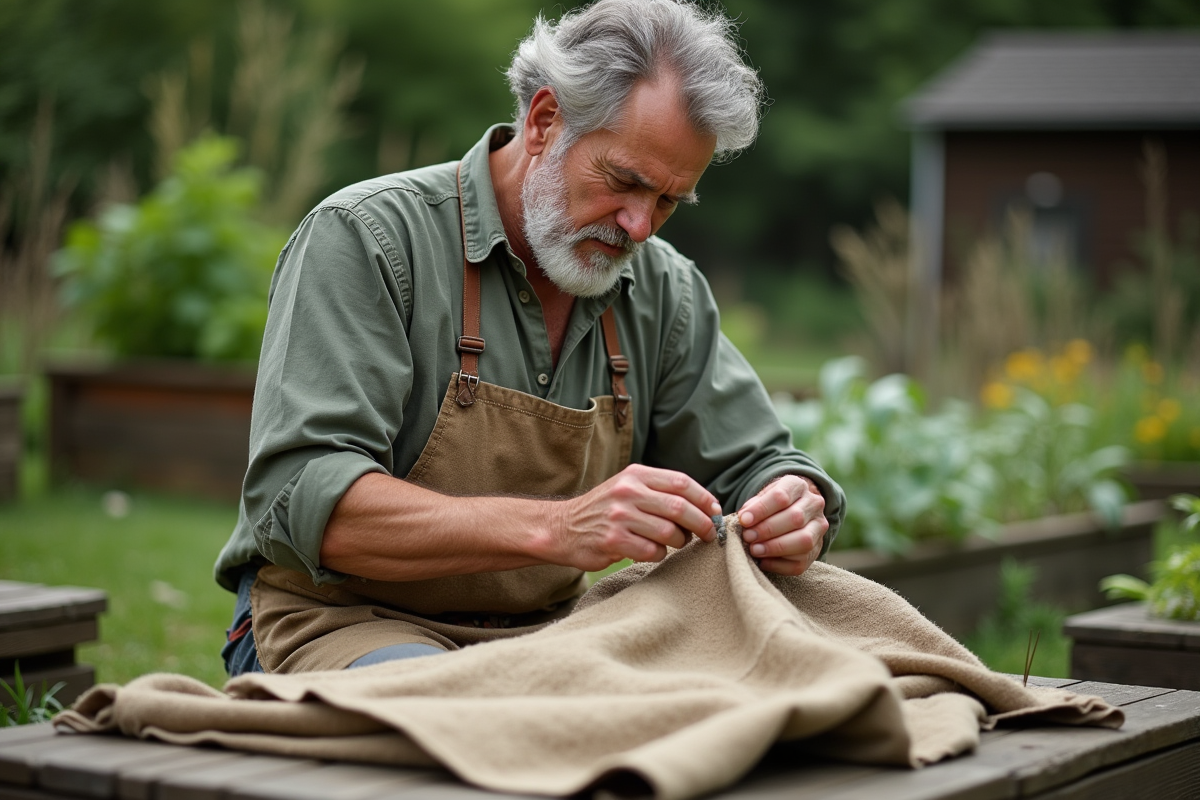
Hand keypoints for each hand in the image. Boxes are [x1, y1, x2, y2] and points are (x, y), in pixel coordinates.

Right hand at [556, 464, 721, 570]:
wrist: (561, 527)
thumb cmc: (604, 510)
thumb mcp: (627, 487)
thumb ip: (659, 492)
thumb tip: (705, 507)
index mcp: (636, 475)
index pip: (681, 482)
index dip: (704, 499)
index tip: (715, 512)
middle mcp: (628, 492)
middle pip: (680, 508)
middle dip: (702, 524)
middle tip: (709, 535)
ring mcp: (620, 517)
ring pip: (669, 532)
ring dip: (679, 542)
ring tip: (674, 543)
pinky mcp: (613, 541)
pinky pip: (652, 552)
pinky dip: (659, 555)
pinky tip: (650, 551)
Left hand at [738, 475, 827, 575]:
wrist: (791, 511)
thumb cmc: (771, 505)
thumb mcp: (761, 497)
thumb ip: (752, 506)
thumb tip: (744, 519)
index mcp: (798, 486)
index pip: (782, 496)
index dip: (761, 509)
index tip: (744, 520)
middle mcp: (814, 505)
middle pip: (795, 518)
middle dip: (767, 530)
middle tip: (747, 537)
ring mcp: (818, 528)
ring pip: (804, 541)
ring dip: (775, 547)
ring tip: (755, 550)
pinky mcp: (817, 550)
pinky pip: (801, 562)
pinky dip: (779, 564)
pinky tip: (763, 562)